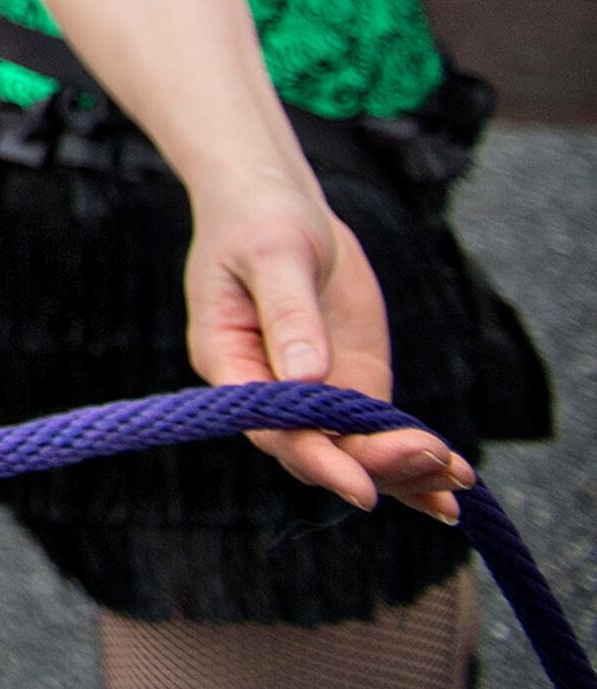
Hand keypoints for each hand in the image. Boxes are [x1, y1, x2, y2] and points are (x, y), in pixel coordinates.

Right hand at [185, 180, 469, 520]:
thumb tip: (309, 376)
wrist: (277, 202)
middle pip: (318, 449)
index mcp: (230, 360)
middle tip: (435, 459)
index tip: (362, 487)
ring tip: (457, 478)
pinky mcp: (349, 381)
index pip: (272, 427)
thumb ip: (289, 313)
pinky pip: (377, 432)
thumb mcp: (274, 254)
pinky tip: (455, 477)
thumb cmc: (259, 219)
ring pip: (353, 451)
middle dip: (375, 463)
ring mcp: (312, 390)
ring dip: (404, 471)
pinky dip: (413, 456)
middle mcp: (267, 389)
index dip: (317, 459)